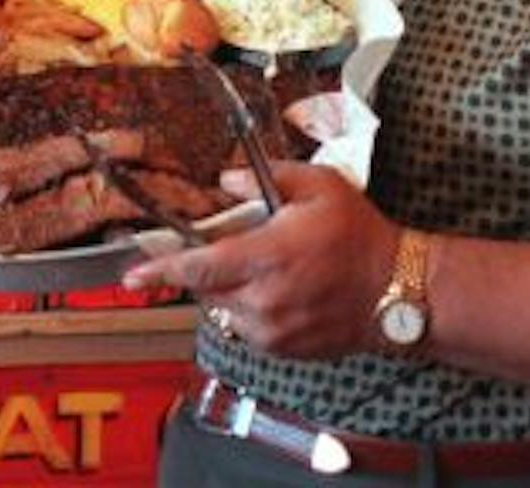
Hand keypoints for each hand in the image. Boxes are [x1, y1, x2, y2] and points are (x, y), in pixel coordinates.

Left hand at [122, 163, 400, 359]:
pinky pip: (248, 328)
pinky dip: (252, 309)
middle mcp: (264, 299)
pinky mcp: (283, 350)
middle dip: (208, 269)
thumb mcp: (320, 187)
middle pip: (207, 289)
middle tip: (236, 248)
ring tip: (272, 269)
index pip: (199, 267)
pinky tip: (284, 291)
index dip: (161, 271)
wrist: (399, 290)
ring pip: (226, 309)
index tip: (131, 276)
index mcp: (268, 256)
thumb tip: (225, 181)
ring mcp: (273, 330)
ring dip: (232, 289)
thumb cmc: (361, 235)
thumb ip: (267, 180)